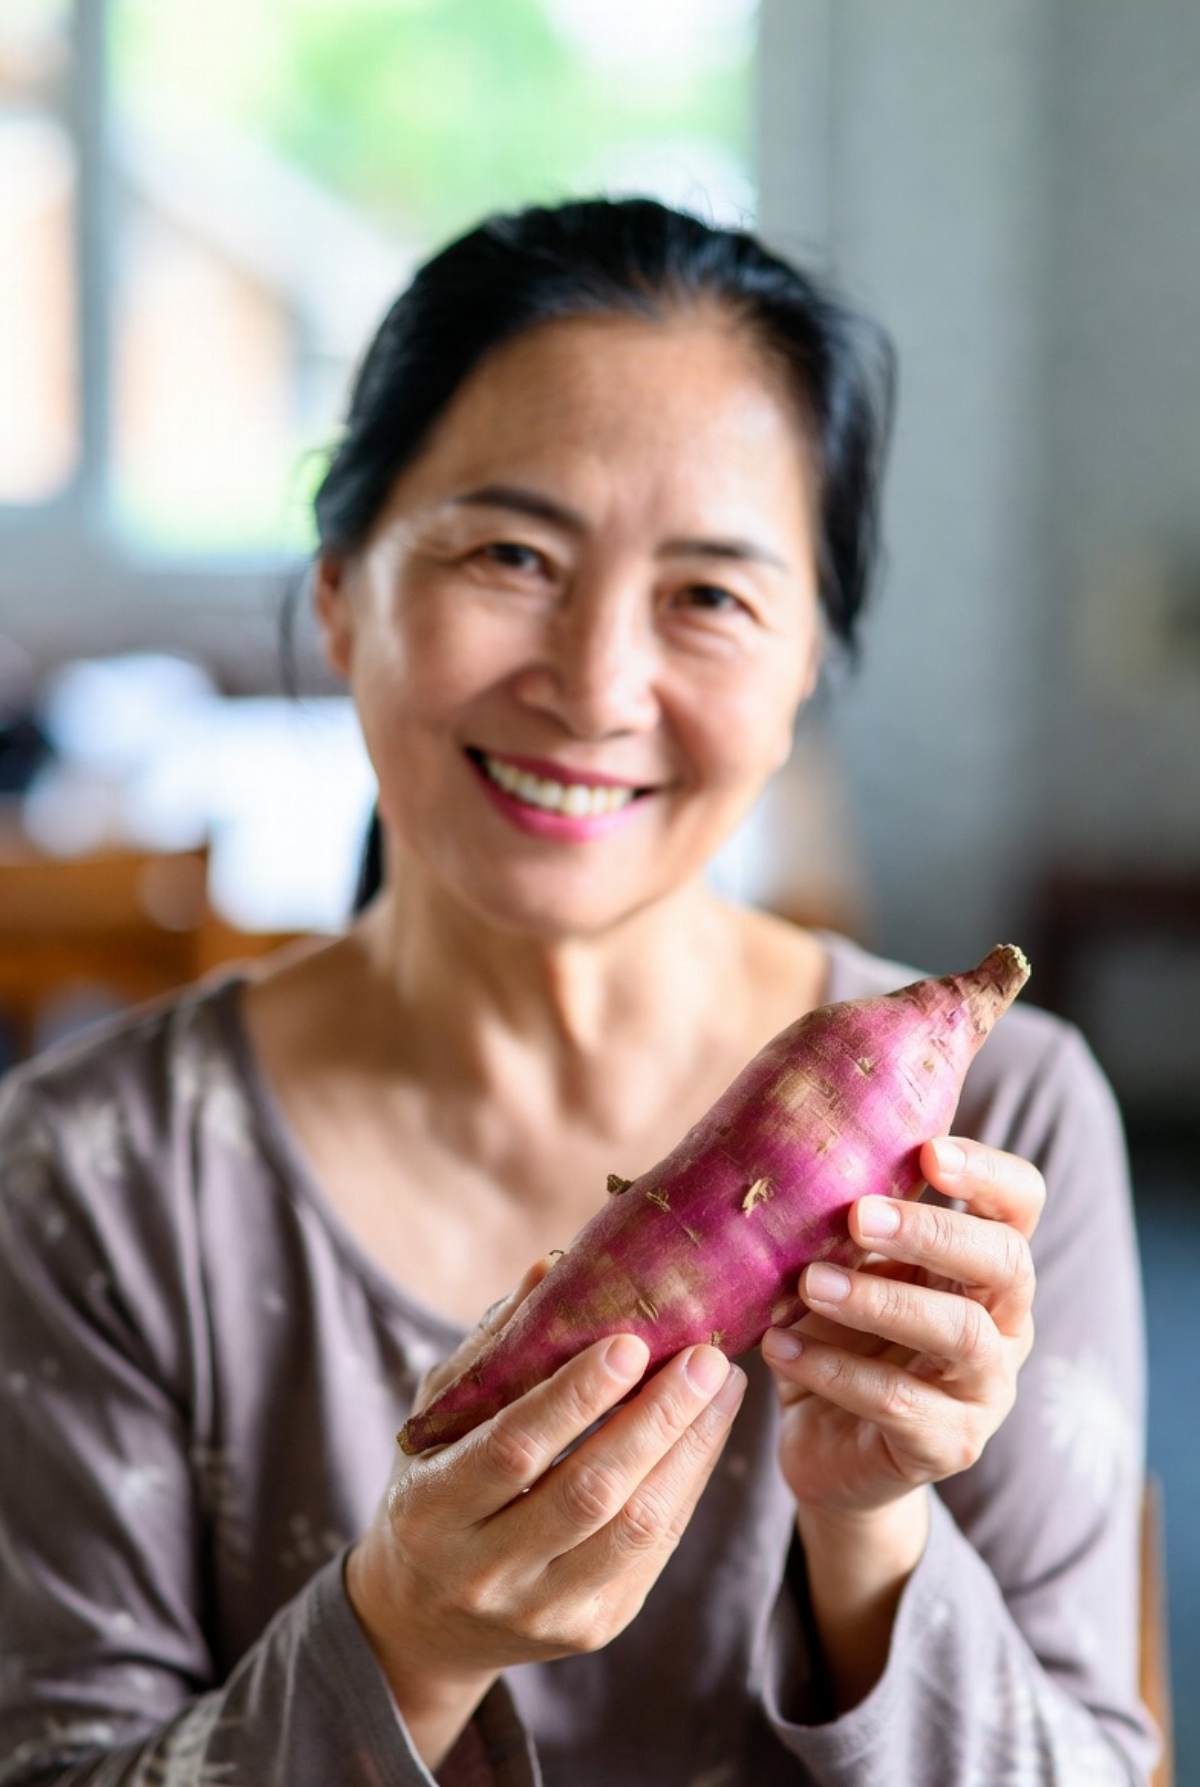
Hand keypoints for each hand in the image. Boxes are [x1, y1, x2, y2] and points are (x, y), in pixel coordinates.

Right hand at [348, 1256, 747, 1699]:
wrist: (425, 1618)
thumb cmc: (433, 1485)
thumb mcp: (437, 1419)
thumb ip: (490, 1351)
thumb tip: (551, 1270)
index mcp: (430, 1511)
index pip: (512, 1450)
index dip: (574, 1397)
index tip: (630, 1342)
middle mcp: (484, 1571)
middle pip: (588, 1493)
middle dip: (656, 1419)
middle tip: (706, 1356)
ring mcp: (544, 1611)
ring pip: (635, 1528)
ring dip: (691, 1449)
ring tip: (724, 1385)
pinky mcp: (594, 1626)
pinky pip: (655, 1551)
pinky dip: (688, 1484)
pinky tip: (707, 1431)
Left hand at [761, 1136, 1043, 1517]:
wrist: (829, 1450)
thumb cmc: (840, 1335)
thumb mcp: (849, 1267)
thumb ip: (852, 1216)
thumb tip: (805, 1135)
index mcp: (985, 1265)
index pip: (1021, 1203)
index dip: (987, 1172)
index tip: (928, 1151)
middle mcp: (1003, 1323)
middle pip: (1006, 1262)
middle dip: (932, 1231)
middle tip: (857, 1214)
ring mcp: (984, 1389)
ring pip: (960, 1334)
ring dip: (879, 1300)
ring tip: (808, 1283)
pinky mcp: (947, 1444)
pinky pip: (899, 1402)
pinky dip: (833, 1369)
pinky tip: (779, 1347)